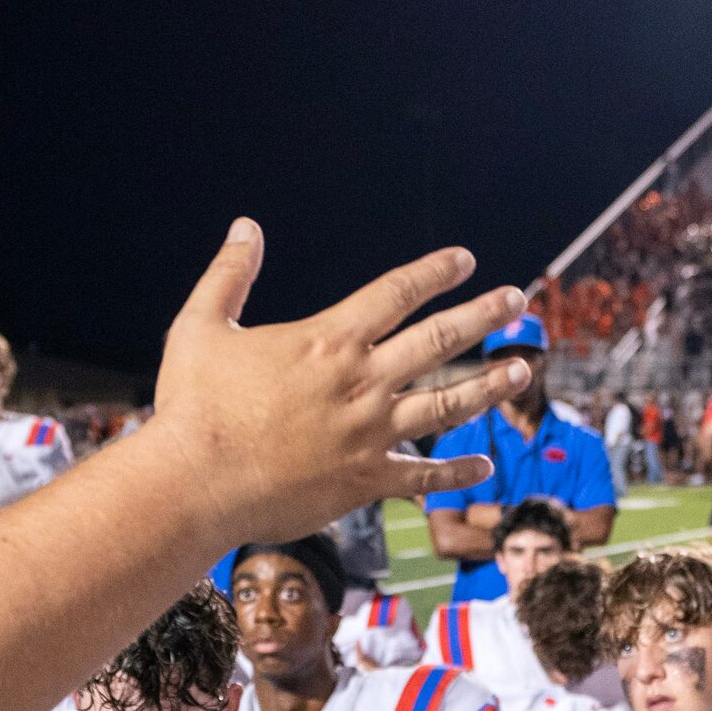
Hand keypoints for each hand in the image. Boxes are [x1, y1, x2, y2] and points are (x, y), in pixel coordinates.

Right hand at [147, 223, 527, 542]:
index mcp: (328, 341)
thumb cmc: (191, 406)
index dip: (434, 272)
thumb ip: (229, 274)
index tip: (464, 259)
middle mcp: (361, 383)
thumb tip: (247, 226)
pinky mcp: (364, 481)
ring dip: (488, 385)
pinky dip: (457, 472)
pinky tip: (485, 465)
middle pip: (438, 341)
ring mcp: (369, 434)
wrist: (194, 484)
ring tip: (521, 370)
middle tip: (517, 300)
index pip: (396, 293)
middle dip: (483, 315)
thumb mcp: (200, 326)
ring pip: (447, 405)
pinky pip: (423, 475)